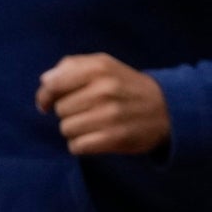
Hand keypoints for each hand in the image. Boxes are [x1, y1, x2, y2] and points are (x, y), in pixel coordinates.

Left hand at [34, 54, 170, 156]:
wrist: (166, 108)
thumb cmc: (126, 86)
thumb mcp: (104, 65)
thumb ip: (71, 66)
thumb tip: (45, 81)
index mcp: (99, 68)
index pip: (53, 84)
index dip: (45, 96)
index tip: (46, 102)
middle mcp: (104, 90)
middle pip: (59, 110)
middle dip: (67, 112)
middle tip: (86, 110)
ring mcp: (110, 115)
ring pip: (66, 129)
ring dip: (74, 130)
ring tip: (92, 124)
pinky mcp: (114, 138)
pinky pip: (76, 146)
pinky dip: (81, 145)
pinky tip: (94, 137)